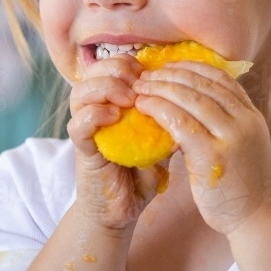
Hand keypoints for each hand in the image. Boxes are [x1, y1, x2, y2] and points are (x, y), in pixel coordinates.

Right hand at [67, 53, 169, 232]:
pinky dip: (95, 115)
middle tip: (140, 81)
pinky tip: (115, 117)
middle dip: (117, 69)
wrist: (123, 209)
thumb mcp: (160, 139)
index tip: (154, 72)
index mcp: (112, 102)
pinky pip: (78, 124)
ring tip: (129, 98)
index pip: (112, 65)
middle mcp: (94, 109)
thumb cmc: (141, 172)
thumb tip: (192, 95)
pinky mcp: (82, 149)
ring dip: (106, 88)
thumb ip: (167, 117)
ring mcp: (86, 128)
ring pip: (80, 92)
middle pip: (93, 71)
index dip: (130, 62)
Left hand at [132, 61, 270, 235]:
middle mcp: (245, 121)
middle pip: (204, 84)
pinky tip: (145, 107)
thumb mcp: (242, 145)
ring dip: (162, 88)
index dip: (193, 68)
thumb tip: (192, 105)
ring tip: (141, 87)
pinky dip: (160, 109)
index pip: (222, 79)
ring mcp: (230, 137)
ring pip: (191, 99)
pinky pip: (181, 123)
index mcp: (251, 116)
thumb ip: (224, 124)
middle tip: (147, 75)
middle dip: (172, 75)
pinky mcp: (212, 155)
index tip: (170, 66)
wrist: (258, 219)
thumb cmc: (244, 186)